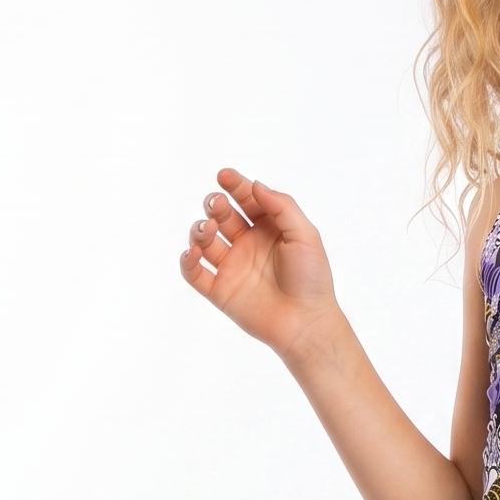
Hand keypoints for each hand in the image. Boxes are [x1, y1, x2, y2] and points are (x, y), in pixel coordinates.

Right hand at [179, 169, 340, 361]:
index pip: (246, 199)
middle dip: (214, 205)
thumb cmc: (312, 281)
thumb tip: (255, 185)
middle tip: (217, 205)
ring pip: (204, 241)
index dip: (234, 185)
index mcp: (268, 229)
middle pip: (221, 216)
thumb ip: (282, 207)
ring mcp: (232, 268)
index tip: (224, 176)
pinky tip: (192, 253)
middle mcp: (247, 245)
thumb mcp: (305, 236)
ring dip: (199, 229)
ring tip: (208, 230)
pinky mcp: (220, 291)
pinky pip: (194, 273)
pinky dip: (187, 261)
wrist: (307, 323)